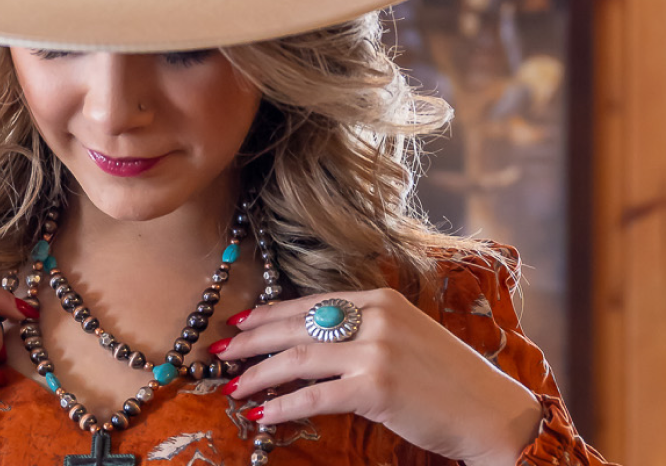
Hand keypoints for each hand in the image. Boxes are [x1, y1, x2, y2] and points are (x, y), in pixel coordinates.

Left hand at [217, 288, 542, 465]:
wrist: (493, 413)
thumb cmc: (448, 380)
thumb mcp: (405, 336)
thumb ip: (362, 329)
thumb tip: (308, 339)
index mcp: (378, 299)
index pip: (309, 303)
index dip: (269, 313)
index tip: (239, 323)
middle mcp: (374, 317)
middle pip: (296, 325)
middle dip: (253, 339)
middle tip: (221, 351)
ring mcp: (375, 350)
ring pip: (299, 358)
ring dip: (259, 373)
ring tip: (232, 384)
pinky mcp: (376, 386)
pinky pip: (316, 395)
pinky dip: (284, 405)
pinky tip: (262, 415)